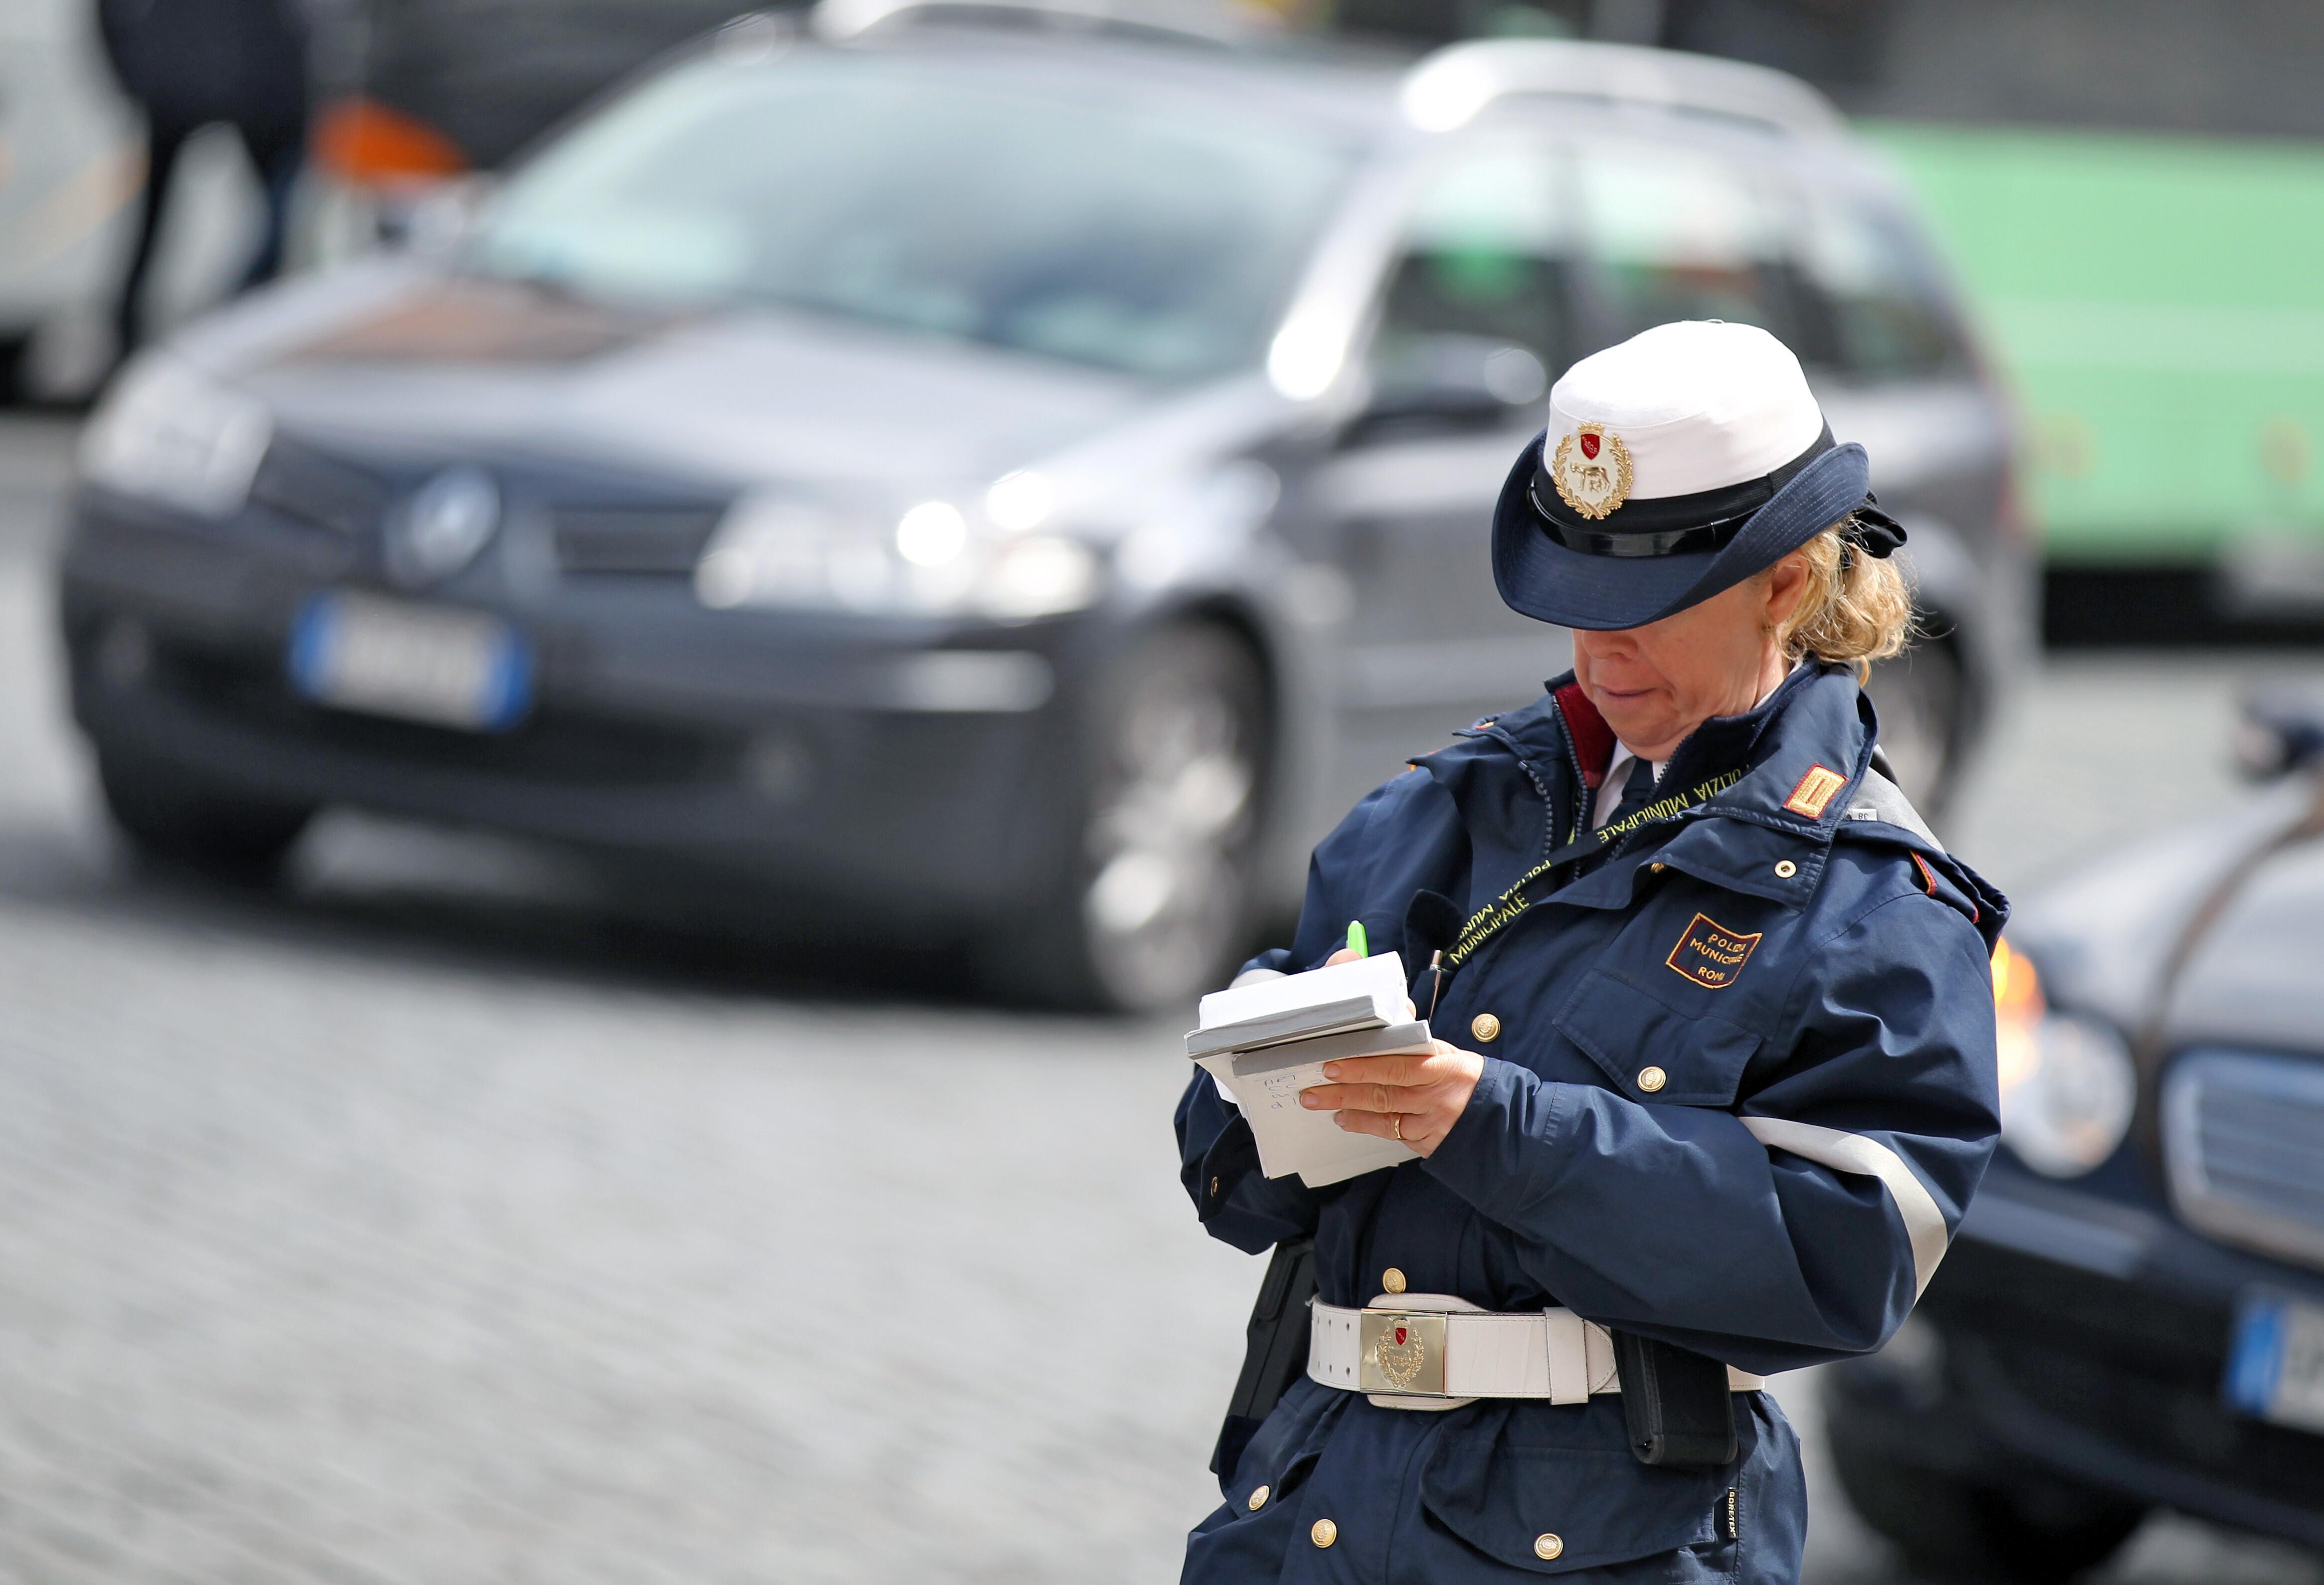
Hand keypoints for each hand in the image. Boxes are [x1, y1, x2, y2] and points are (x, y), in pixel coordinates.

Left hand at [1299, 1040, 1483, 1157]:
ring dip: (1349, 1110)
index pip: (1395, 1066)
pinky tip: (1346, 1120)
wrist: (1497, 1115)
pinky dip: (1366, 1126)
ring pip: (1383, 1116)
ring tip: (1321, 1103)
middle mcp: (1435, 1096)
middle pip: (1382, 1093)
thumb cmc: (1463, 1077)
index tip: (1332, 1065)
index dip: (1361, 1067)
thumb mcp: (1446, 1054)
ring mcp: (1432, 1123)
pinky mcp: (1428, 1143)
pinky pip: (1392, 1134)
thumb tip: (1386, 1018)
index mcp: (1441, 1066)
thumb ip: (1413, 1043)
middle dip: (1343, 1092)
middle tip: (1312, 1091)